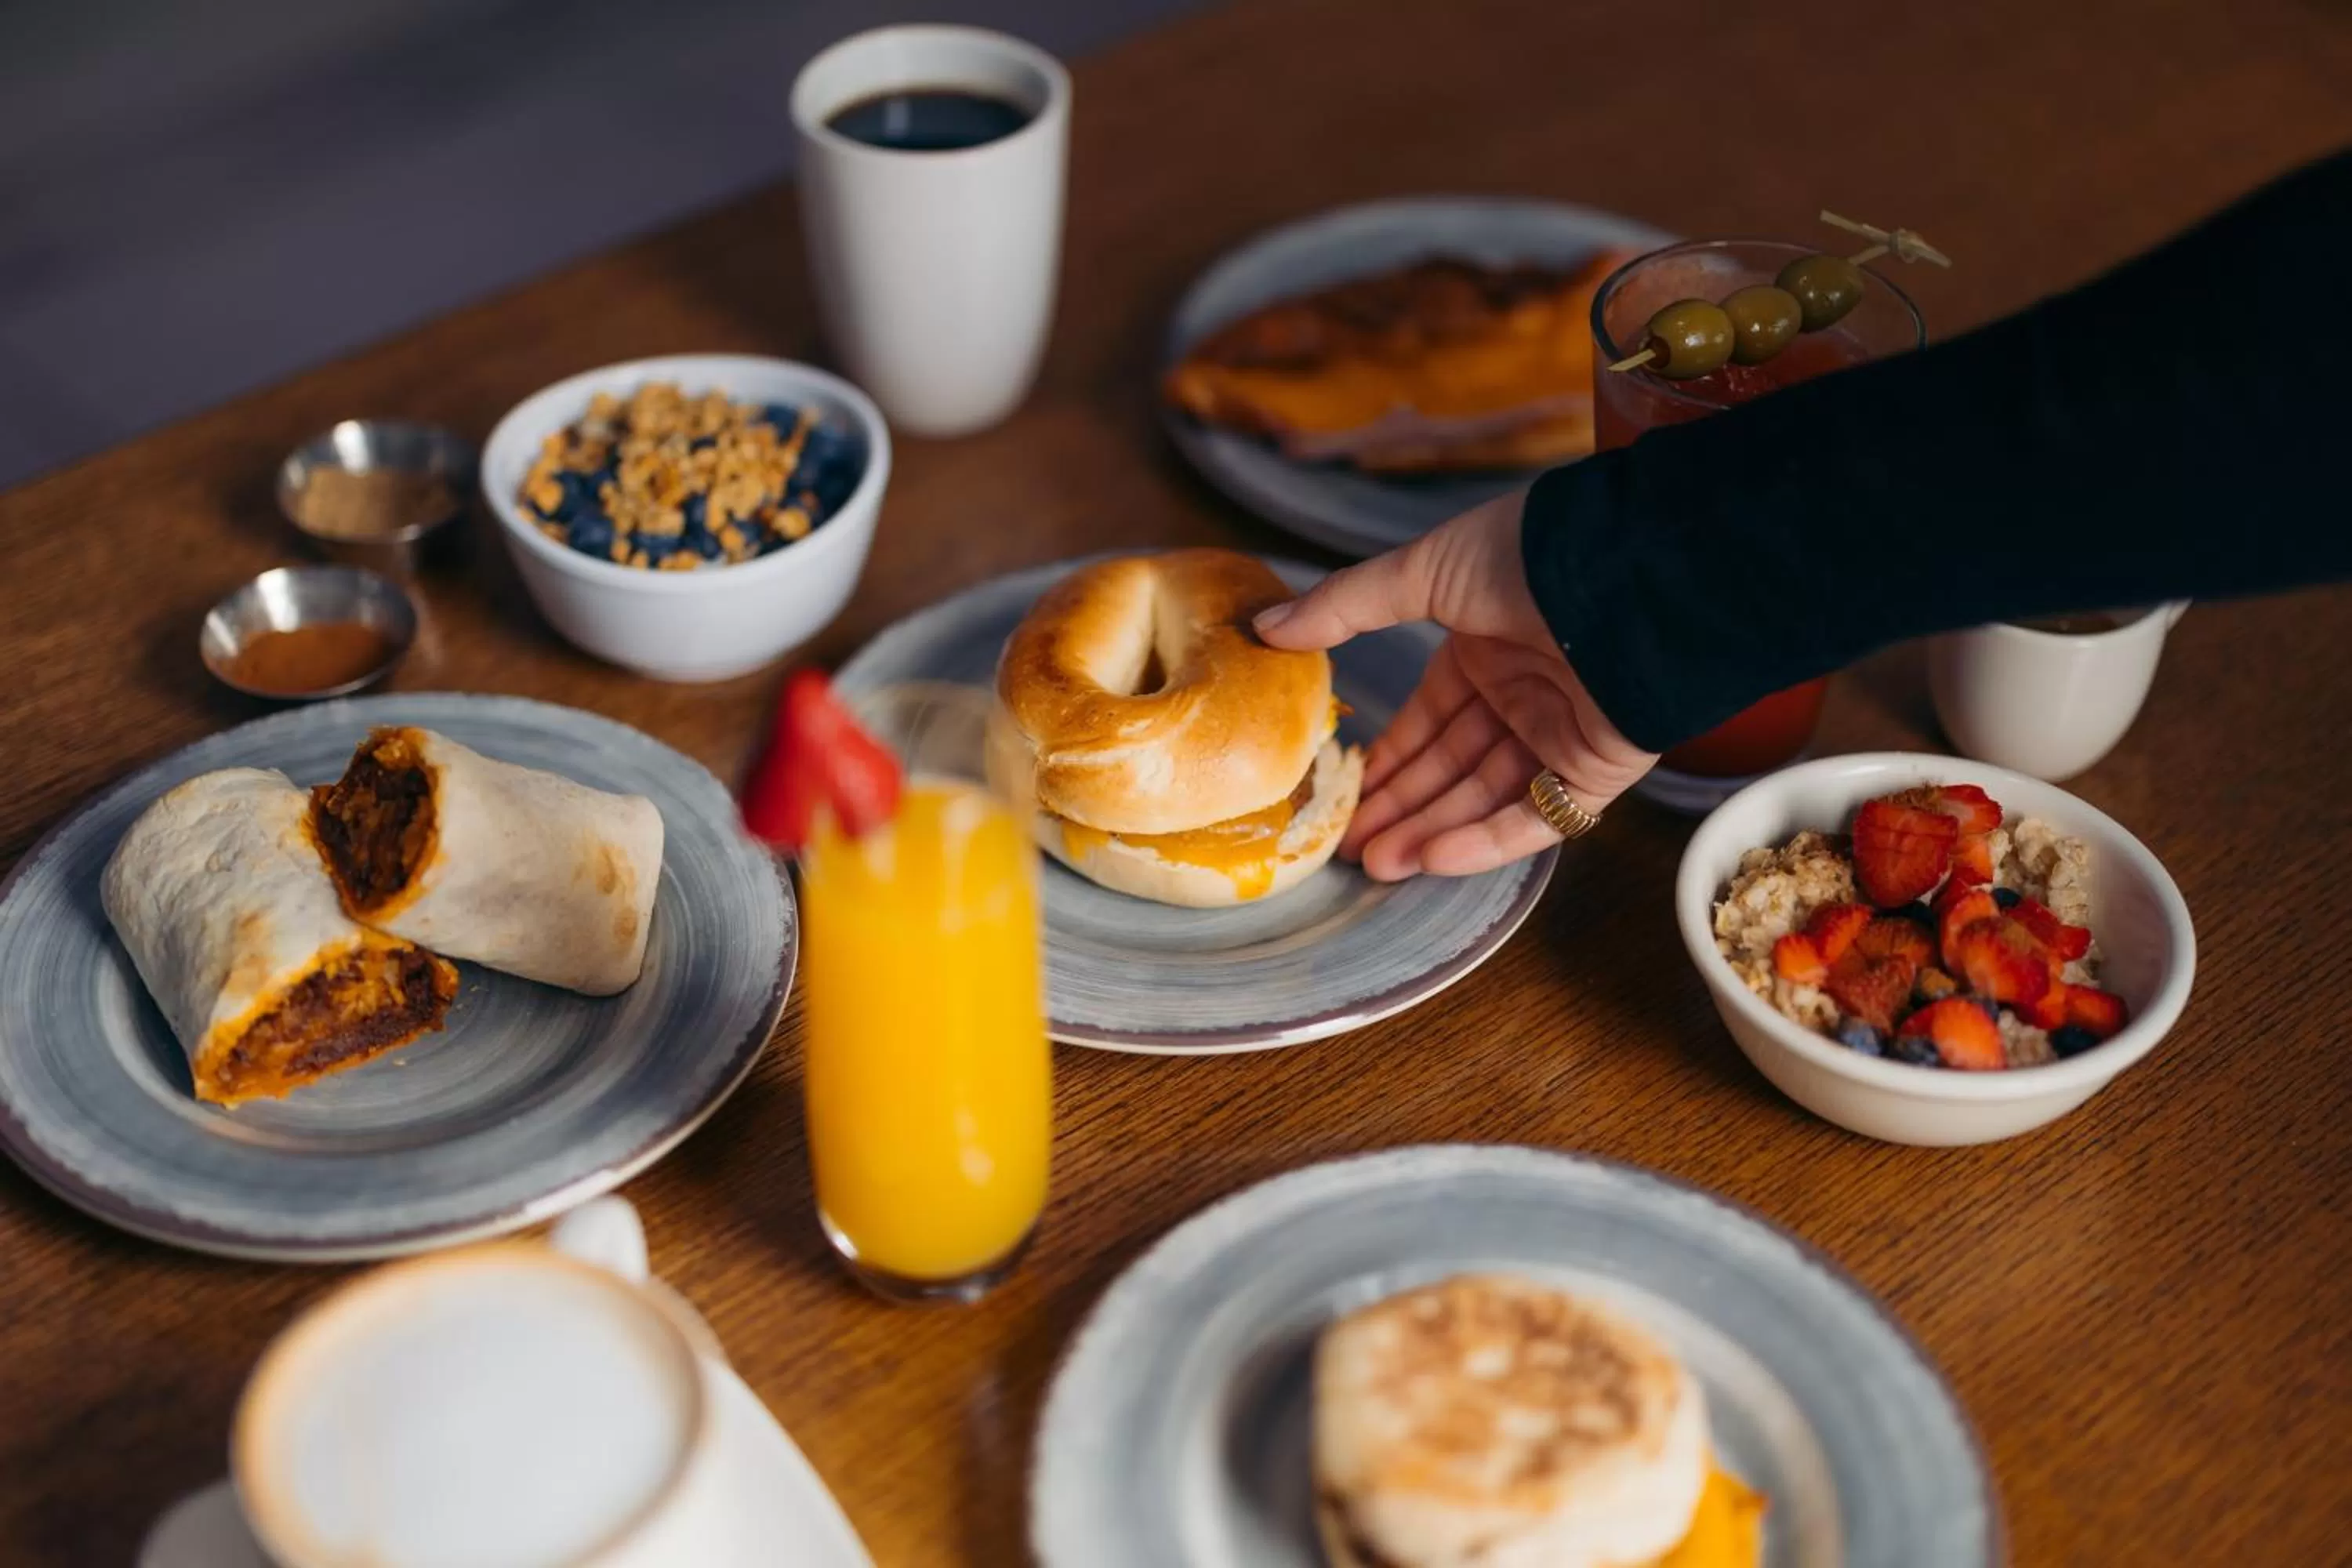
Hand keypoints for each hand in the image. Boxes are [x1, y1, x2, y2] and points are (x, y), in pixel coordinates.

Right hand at [1253, 489, 1655, 879]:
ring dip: (1430, 833)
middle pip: (1450, 770)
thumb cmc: (1526, 556)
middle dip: (1398, 810)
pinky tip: (1432, 859)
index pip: (1427, 722)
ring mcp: (1560, 735)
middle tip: (1346, 850)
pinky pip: (1538, 817)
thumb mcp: (1423, 571)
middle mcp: (1521, 697)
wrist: (1625, 569)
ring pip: (1485, 800)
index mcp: (1485, 651)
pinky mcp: (1599, 768)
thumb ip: (1346, 606)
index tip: (1341, 796)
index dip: (1385, 761)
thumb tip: (1266, 630)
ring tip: (1375, 865)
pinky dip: (1486, 840)